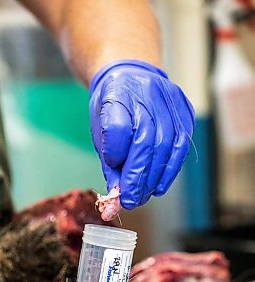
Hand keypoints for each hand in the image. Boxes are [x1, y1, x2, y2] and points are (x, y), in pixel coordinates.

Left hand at [90, 59, 194, 208]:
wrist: (130, 74)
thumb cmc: (112, 108)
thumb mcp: (100, 132)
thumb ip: (109, 166)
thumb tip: (114, 204)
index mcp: (117, 93)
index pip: (118, 128)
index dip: (116, 157)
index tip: (113, 178)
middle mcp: (145, 93)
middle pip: (144, 141)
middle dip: (137, 178)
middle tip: (130, 200)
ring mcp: (169, 100)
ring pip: (165, 145)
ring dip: (154, 178)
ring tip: (142, 196)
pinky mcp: (185, 110)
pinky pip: (181, 145)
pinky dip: (170, 170)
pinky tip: (159, 186)